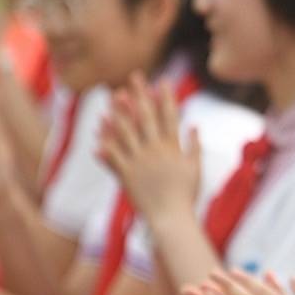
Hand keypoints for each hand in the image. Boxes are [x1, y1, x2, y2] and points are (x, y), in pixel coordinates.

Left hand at [99, 75, 201, 218]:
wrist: (171, 218)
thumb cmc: (186, 195)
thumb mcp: (195, 168)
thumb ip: (195, 145)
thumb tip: (195, 125)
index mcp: (173, 147)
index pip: (170, 116)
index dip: (166, 97)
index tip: (162, 81)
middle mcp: (156, 150)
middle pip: (147, 116)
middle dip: (141, 94)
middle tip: (135, 76)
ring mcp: (139, 160)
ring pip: (127, 130)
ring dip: (120, 110)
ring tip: (115, 94)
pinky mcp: (126, 173)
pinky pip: (113, 152)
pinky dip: (106, 138)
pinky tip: (99, 125)